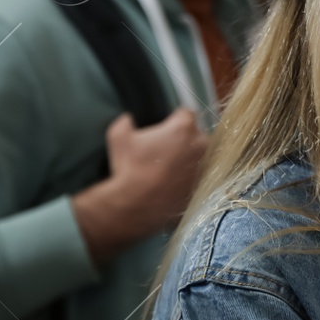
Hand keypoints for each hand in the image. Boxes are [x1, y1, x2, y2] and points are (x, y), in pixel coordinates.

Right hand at [72, 109, 207, 265]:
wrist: (134, 205)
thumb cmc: (128, 167)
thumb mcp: (118, 136)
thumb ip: (125, 121)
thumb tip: (127, 119)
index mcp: (183, 128)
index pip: (186, 113)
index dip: (174, 118)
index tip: (165, 125)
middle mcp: (199, 146)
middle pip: (196, 135)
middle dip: (184, 138)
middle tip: (165, 147)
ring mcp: (201, 168)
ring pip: (198, 157)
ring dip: (186, 158)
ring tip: (167, 167)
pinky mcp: (198, 187)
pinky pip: (195, 176)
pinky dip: (186, 177)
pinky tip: (169, 182)